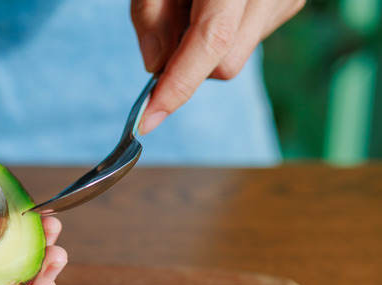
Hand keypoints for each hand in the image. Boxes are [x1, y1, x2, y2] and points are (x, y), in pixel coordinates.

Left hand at [130, 0, 304, 134]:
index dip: (177, 87)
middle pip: (224, 64)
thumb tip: (155, 68)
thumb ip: (150, 17)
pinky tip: (215, 5)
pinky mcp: (289, 4)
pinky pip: (247, 42)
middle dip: (187, 65)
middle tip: (165, 30)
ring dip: (204, 48)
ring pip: (235, 57)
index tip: (148, 120)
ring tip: (194, 4)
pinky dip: (222, 36)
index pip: (211, 43)